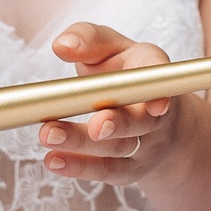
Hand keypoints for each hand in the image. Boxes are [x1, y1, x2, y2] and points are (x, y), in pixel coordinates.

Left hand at [38, 23, 176, 183]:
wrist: (155, 115)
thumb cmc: (125, 72)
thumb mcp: (112, 47)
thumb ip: (89, 39)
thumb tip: (62, 45)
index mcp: (153, 73)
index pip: (162, 80)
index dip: (160, 94)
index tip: (156, 105)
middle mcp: (157, 112)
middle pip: (142, 121)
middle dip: (119, 123)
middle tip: (95, 125)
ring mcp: (147, 144)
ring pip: (120, 147)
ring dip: (83, 143)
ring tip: (48, 134)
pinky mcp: (131, 168)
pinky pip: (108, 171)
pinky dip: (80, 167)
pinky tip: (54, 160)